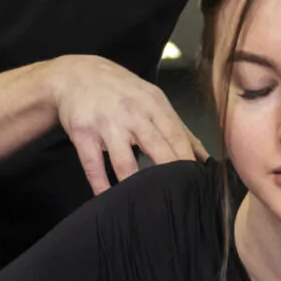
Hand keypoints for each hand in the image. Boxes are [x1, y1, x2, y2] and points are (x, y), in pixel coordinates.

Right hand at [50, 55, 204, 193]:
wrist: (75, 73)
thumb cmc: (121, 91)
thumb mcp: (152, 100)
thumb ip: (179, 128)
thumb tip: (205, 157)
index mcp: (153, 104)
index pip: (177, 135)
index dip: (188, 160)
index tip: (197, 183)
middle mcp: (132, 113)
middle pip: (156, 146)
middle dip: (170, 173)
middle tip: (179, 198)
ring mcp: (106, 123)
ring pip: (124, 161)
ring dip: (134, 185)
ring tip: (145, 206)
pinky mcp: (83, 133)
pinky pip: (93, 165)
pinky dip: (100, 185)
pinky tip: (107, 198)